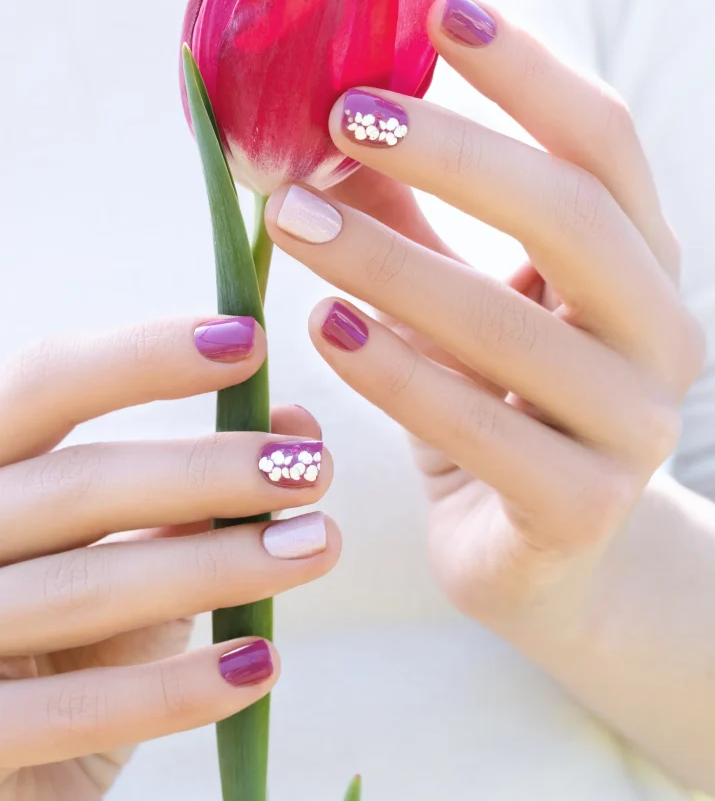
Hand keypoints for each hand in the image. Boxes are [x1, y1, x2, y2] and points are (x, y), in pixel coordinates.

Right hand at [0, 316, 338, 798]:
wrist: (0, 771)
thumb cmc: (61, 642)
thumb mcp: (113, 555)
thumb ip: (187, 498)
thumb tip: (299, 428)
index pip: (47, 383)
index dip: (144, 356)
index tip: (252, 341)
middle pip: (79, 483)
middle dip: (207, 470)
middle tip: (314, 468)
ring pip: (90, 587)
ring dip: (219, 564)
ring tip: (319, 544)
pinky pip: (79, 708)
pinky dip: (179, 685)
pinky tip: (261, 663)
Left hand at [264, 0, 703, 633]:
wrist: (551, 563)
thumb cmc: (499, 412)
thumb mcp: (460, 304)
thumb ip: (412, 219)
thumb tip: (321, 129)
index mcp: (640, 264)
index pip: (604, 143)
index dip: (529, 72)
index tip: (442, 8)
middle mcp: (658, 332)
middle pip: (572, 214)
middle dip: (456, 153)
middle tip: (345, 113)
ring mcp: (631, 426)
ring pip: (515, 326)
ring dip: (391, 260)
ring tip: (292, 216)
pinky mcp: (581, 508)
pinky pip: (482, 430)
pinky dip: (397, 372)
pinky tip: (326, 326)